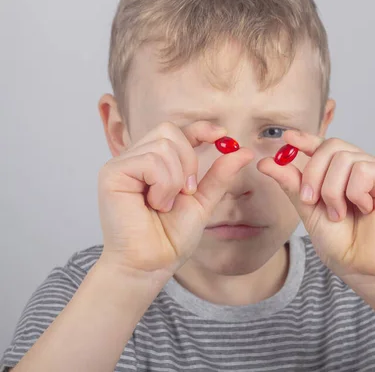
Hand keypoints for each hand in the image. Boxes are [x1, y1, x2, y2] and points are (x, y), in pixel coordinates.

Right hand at [98, 121, 253, 274]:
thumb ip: (220, 174)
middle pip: (169, 131)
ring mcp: (121, 164)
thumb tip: (245, 150)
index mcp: (155, 163)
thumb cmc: (170, 237)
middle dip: (188, 160)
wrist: (152, 264)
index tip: (222, 135)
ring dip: (175, 179)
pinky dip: (163, 185)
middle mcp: (135, 159)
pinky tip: (155, 204)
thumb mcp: (203, 200)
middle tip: (187, 191)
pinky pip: (150, 160)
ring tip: (165, 204)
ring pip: (162, 145)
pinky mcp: (112, 173)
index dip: (199, 128)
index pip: (176, 131)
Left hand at [258, 130, 374, 285]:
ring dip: (333, 191)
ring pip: (344, 159)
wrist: (363, 269)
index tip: (286, 138)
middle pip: (331, 147)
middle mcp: (360, 166)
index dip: (304, 139)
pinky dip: (355, 193)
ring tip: (340, 214)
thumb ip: (292, 184)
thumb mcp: (308, 210)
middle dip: (313, 174)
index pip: (323, 146)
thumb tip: (265, 161)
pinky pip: (363, 169)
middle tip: (310, 201)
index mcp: (341, 173)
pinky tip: (365, 209)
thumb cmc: (342, 244)